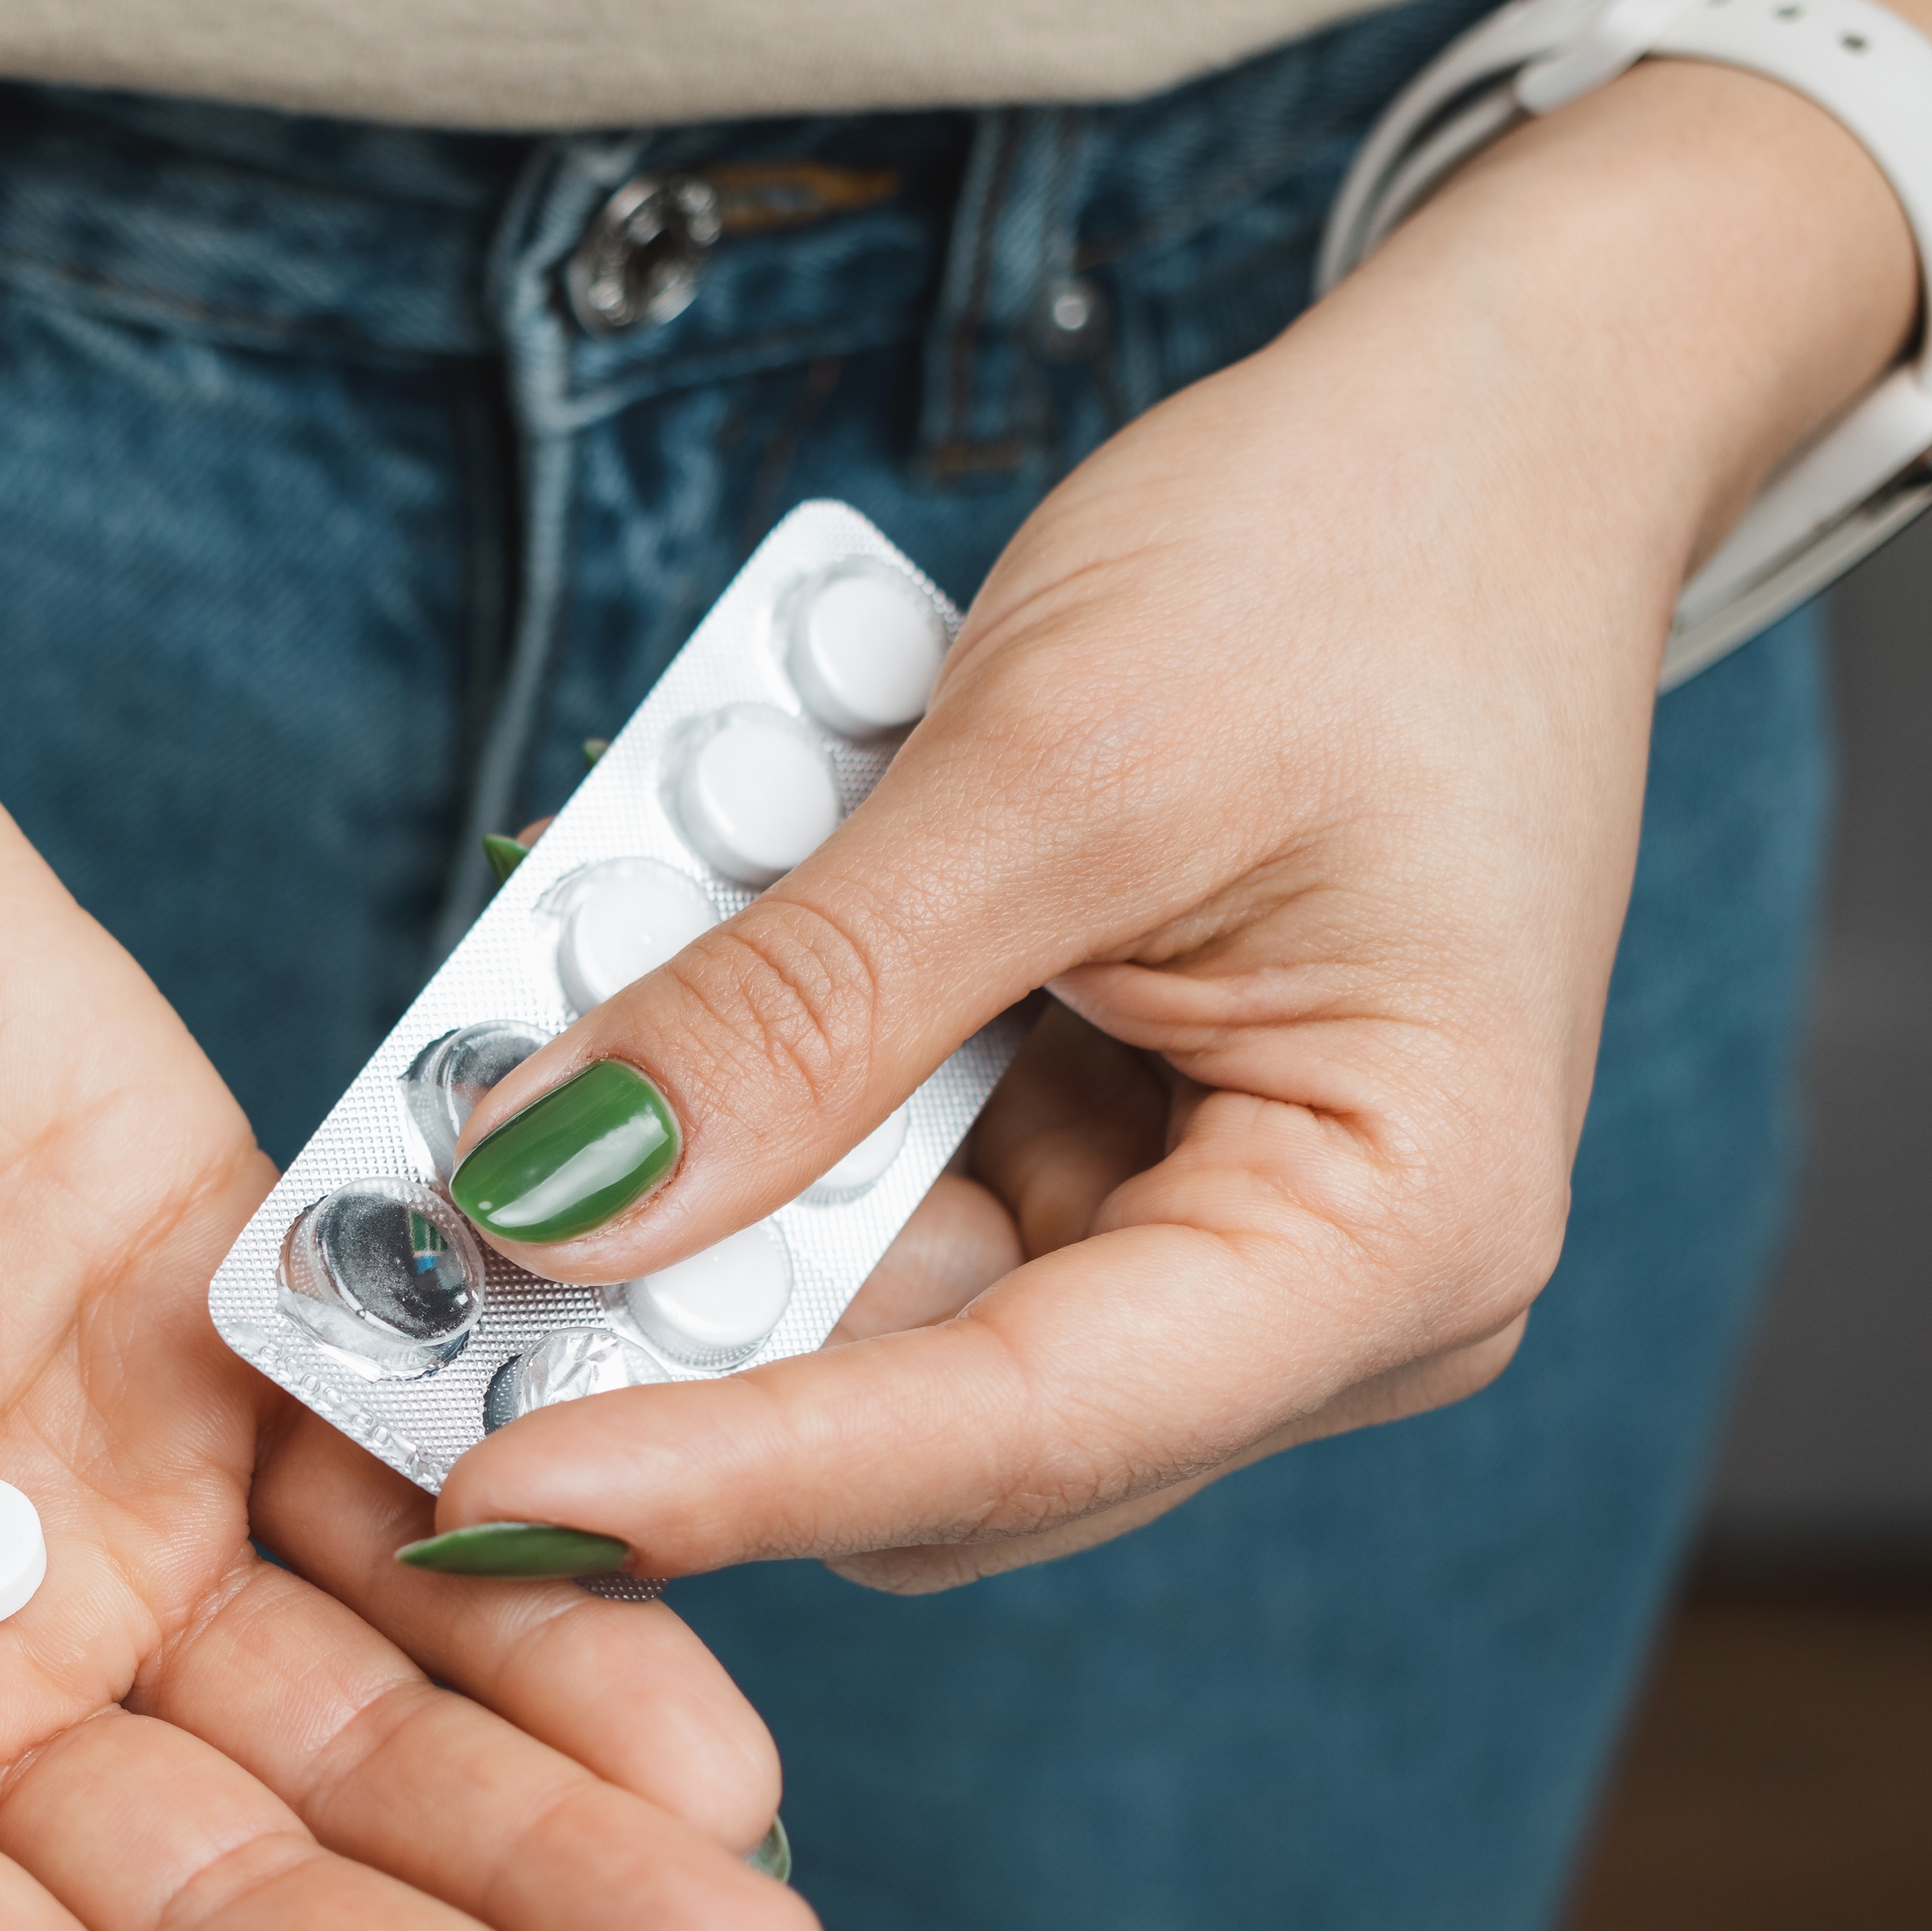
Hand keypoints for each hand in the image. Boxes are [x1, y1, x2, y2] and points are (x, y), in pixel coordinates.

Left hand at [426, 66, 1915, 1587]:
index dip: (732, 1471)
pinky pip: (893, 1194)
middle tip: (443, 1220)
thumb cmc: (1355, 563)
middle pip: (931, 1416)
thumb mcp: (1054, 764)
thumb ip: (802, 1008)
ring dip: (712, 1185)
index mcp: (1394, 1236)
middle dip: (692, 1320)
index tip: (485, 1493)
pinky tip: (691, 963)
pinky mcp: (1120, 1164)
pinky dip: (771, 1100)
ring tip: (582, 1000)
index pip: (1011, 1433)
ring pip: (880, 1312)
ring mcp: (1215, 1240)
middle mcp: (1320, 1301)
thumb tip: (549, 1201)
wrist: (1488, 437)